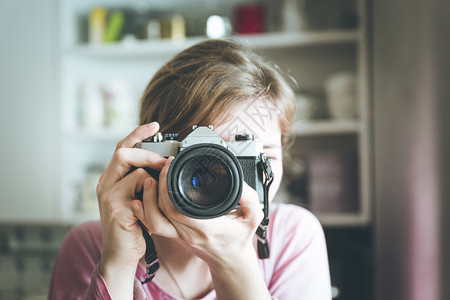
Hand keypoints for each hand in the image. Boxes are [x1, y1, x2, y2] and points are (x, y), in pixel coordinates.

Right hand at [96, 122, 165, 297]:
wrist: (122, 253)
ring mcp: (109, 197)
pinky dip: (152, 193)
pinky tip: (153, 204)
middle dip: (148, 153)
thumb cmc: (133, 224)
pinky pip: (140, 191)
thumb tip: (164, 163)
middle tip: (165, 161)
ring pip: (135, 171)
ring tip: (161, 189)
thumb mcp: (137, 197)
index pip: (122, 148)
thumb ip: (143, 180)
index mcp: (111, 178)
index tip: (154, 125)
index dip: (137, 134)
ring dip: (153, 177)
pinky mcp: (117, 210)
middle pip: (123, 153)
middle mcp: (105, 184)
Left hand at [132, 156, 263, 267]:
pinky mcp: (174, 236)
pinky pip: (153, 225)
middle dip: (157, 185)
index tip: (172, 165)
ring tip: (150, 179)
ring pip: (153, 219)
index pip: (178, 208)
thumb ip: (250, 199)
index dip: (168, 186)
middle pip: (161, 211)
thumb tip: (241, 184)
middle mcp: (189, 233)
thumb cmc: (240, 239)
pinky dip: (144, 212)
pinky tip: (141, 198)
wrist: (231, 262)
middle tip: (162, 166)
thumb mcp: (253, 217)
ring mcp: (179, 236)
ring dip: (147, 199)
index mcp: (207, 227)